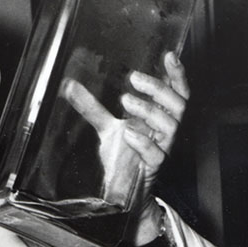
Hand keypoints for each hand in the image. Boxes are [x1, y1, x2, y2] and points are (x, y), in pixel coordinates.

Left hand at [62, 52, 188, 239]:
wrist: (122, 191)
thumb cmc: (122, 155)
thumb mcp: (105, 127)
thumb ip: (91, 106)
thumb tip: (69, 85)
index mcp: (158, 117)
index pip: (176, 91)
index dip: (176, 74)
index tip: (168, 55)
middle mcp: (164, 131)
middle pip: (178, 104)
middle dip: (159, 88)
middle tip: (134, 78)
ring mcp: (161, 148)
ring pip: (171, 125)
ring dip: (149, 109)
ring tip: (125, 100)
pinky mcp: (153, 168)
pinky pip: (157, 154)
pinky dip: (144, 142)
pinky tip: (129, 133)